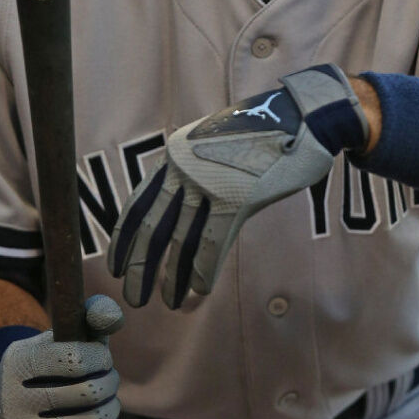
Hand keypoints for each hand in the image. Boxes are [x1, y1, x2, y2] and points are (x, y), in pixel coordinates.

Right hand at [0, 294, 123, 418]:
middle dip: (110, 384)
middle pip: (88, 393)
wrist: (21, 405)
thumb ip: (95, 313)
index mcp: (21, 361)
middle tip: (110, 382)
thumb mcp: (66, 333)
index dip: (101, 359)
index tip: (103, 359)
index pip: (77, 360)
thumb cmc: (55, 361)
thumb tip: (113, 318)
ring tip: (111, 404)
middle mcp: (14, 398)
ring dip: (112, 411)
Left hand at [108, 64, 367, 308]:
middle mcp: (184, 166)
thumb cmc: (265, 132)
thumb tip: (187, 210)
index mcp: (177, 153)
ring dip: (171, 277)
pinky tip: (199, 291)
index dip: (125, 238)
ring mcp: (209, 181)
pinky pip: (211, 242)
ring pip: (180, 239)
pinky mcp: (236, 195)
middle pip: (154, 225)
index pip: (140, 202)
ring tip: (167, 303)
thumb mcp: (217, 145)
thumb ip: (197, 172)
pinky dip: (203, 270)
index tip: (115, 265)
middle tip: (133, 297)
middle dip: (140, 266)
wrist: (303, 115)